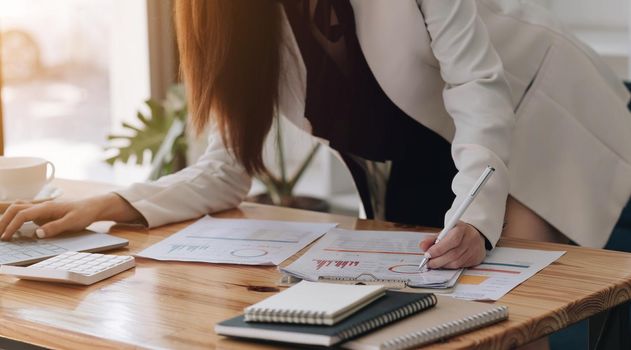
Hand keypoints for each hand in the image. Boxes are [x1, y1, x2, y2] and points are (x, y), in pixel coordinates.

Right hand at [0, 193, 142, 240]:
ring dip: (7, 217)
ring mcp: (41, 208)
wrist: (93, 206)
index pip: (22, 215)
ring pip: (18, 207)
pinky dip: (15, 217)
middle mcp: (41, 205)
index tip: (6, 237)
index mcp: (46, 207)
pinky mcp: (43, 212)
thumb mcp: (73, 222)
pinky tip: (13, 227)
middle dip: (3, 221)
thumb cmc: (84, 213)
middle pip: (15, 208)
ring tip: (2, 231)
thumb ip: (55, 227)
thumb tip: (37, 233)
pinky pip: (24, 212)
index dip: (12, 226)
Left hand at [419, 222, 485, 268]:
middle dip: (438, 260)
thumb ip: (432, 239)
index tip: (427, 254)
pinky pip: (461, 266)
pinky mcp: (476, 259)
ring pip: (457, 262)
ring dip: (443, 265)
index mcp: (461, 228)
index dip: (438, 249)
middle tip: (428, 263)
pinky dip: (450, 266)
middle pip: (453, 254)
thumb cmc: (457, 234)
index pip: (452, 240)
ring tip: (434, 264)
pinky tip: (444, 264)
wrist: (474, 236)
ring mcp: (474, 249)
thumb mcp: (444, 232)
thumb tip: (422, 246)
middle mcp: (470, 239)